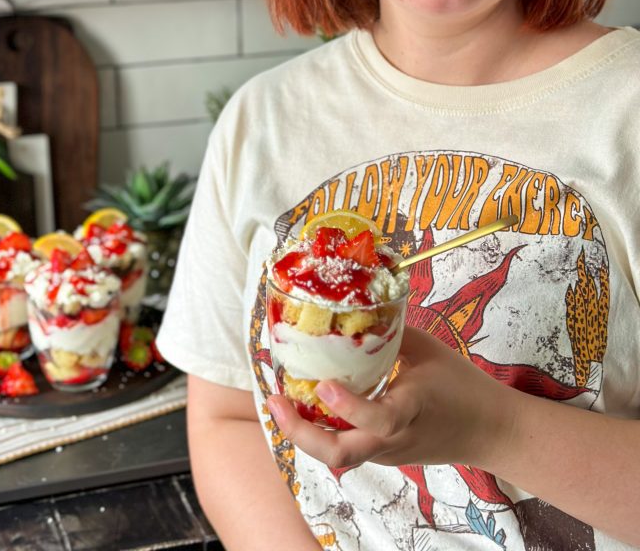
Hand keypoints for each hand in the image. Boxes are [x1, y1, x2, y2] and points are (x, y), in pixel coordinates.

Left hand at [266, 326, 516, 471]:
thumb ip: (387, 334)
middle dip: (303, 435)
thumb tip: (349, 310)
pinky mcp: (383, 454)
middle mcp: (394, 438)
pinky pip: (346, 447)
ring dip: (305, 434)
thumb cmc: (461, 385)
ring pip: (339, 456)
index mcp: (412, 409)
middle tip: (276, 402)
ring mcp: (387, 452)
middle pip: (342, 454)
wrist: (491, 431)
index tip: (325, 383)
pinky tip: (302, 405)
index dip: (349, 406)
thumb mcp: (427, 350)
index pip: (379, 419)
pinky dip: (320, 430)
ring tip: (279, 402)